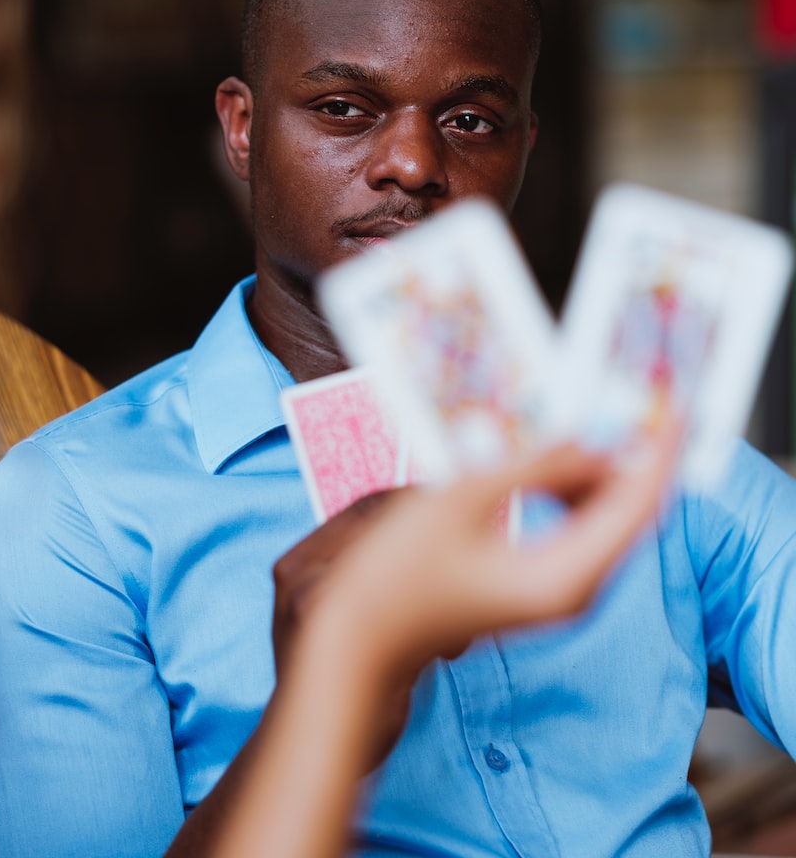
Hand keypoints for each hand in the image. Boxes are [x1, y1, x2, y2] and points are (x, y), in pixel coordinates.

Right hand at [279, 414, 681, 768]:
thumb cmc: (399, 570)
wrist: (361, 637)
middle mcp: (573, 590)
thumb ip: (533, 465)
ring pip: (602, 523)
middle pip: (627, 516)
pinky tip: (557, 460)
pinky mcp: (537, 587)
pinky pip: (577, 533)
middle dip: (635, 457)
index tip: (675, 408)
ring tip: (592, 418)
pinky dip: (576, 495)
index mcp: (563, 574)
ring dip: (602, 473)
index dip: (660, 453)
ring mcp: (556, 593)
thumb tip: (589, 440)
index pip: (635, 506)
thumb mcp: (465, 497)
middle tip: (637, 401)